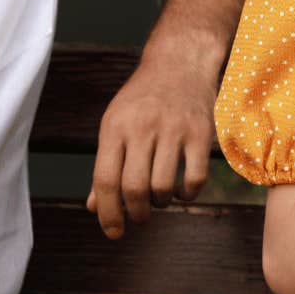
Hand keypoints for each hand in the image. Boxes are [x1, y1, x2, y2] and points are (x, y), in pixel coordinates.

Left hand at [88, 52, 217, 238]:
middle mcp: (142, 127)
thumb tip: (93, 207)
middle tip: (139, 218)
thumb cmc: (142, 99)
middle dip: (135, 214)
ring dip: (159, 204)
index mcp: (115, 127)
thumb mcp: (116, 124)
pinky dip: (187, 195)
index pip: (105, 180)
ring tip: (158, 199)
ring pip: (163, 187)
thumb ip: (106, 165)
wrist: (179, 61)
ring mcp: (174, 129)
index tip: (113, 232)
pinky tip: (181, 191)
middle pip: (133, 188)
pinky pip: (195, 179)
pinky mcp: (201, 132)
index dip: (107, 213)